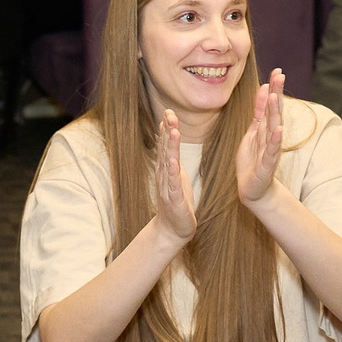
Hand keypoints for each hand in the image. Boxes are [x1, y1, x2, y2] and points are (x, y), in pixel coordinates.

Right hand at [152, 111, 198, 243]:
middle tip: (169, 113)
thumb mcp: (177, 176)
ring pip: (169, 163)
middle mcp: (164, 175)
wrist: (172, 230)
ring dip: (170, 146)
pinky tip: (173, 161)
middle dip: (167, 131)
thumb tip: (173, 141)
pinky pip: (173, 184)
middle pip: (165, 149)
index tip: (168, 111)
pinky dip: (173, 172)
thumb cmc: (177, 203)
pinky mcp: (174, 200)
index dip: (166, 128)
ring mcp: (168, 187)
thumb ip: (174, 158)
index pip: (166, 145)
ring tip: (173, 130)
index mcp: (167, 169)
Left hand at [234, 69, 286, 206]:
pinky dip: (275, 140)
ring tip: (275, 97)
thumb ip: (259, 111)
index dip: (274, 88)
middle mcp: (271, 137)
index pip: (271, 105)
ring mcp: (270, 150)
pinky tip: (278, 129)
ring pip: (273, 129)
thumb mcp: (253, 131)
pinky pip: (272, 151)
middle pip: (274, 112)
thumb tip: (264, 88)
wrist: (252, 189)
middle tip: (279, 75)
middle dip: (277, 94)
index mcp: (266, 128)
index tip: (277, 70)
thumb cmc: (253, 160)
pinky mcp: (267, 164)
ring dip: (275, 113)